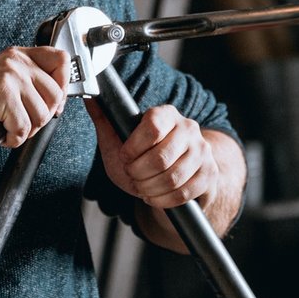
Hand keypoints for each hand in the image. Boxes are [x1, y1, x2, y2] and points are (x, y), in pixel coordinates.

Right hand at [0, 46, 68, 148]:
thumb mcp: (7, 86)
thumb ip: (32, 83)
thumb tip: (60, 98)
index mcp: (18, 55)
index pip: (61, 59)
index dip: (63, 85)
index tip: (54, 103)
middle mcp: (15, 60)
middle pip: (56, 94)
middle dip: (41, 117)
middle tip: (22, 123)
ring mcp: (9, 75)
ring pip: (42, 114)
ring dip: (26, 130)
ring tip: (8, 126)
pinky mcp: (3, 93)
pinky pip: (24, 127)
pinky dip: (14, 138)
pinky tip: (1, 133)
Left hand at [86, 101, 217, 209]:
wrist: (174, 176)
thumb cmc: (142, 157)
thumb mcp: (119, 140)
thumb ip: (105, 120)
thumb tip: (88, 97)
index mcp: (166, 114)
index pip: (152, 126)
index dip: (133, 148)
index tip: (125, 157)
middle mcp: (188, 128)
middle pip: (161, 157)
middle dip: (139, 174)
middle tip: (133, 176)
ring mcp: (202, 151)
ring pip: (173, 178)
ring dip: (149, 189)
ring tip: (142, 187)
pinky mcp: (209, 173)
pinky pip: (184, 193)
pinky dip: (163, 200)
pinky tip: (154, 196)